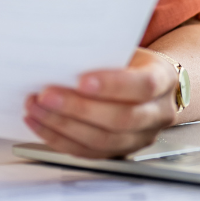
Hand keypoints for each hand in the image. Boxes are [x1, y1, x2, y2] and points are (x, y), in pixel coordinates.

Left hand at [24, 48, 178, 157]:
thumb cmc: (132, 60)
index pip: (142, 86)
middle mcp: (158, 113)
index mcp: (164, 79)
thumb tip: (61, 53)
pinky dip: (59, 139)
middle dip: (78, 108)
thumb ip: (103, 53)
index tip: (81, 80)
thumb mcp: (126, 48)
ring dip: (63, 126)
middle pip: (120, 119)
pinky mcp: (121, 151)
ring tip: (36, 108)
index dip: (112, 85)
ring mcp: (141, 137)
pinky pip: (89, 152)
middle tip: (46, 95)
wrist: (151, 82)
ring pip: (102, 141)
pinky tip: (39, 123)